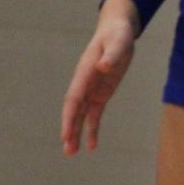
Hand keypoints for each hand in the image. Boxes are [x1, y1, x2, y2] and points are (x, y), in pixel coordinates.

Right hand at [60, 0, 139, 154]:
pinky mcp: (101, 94)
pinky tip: (92, 145)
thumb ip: (112, 54)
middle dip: (69, 129)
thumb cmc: (117, 35)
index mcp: (85, 72)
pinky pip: (94, 114)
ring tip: (72, 152)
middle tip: (67, 150)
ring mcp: (91, 89)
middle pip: (74, 110)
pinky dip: (92, 129)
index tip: (65, 133)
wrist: (117, 32)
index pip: (74, 97)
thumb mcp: (119, 41)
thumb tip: (103, 66)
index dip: (69, 116)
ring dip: (76, 133)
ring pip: (81, 116)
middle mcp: (84, 83)